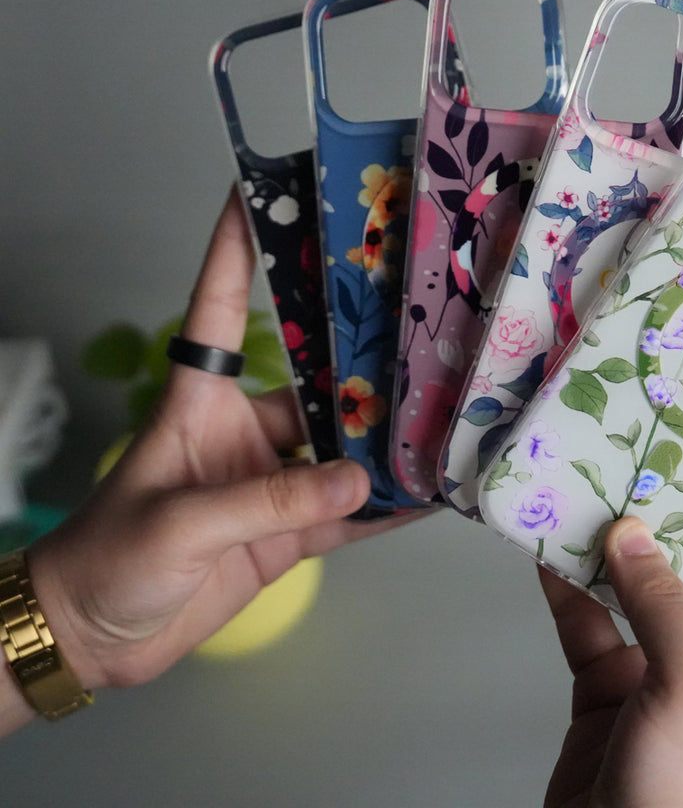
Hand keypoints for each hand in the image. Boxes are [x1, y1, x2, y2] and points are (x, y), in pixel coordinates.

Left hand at [21, 188, 408, 706]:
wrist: (92, 637)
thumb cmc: (111, 557)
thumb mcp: (183, 520)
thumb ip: (271, 500)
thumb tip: (359, 479)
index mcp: (201, 400)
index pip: (222, 307)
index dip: (239, 248)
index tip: (262, 190)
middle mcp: (245, 430)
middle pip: (314, 383)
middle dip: (363, 360)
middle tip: (424, 326)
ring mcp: (271, 481)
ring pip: (342, 449)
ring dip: (387, 440)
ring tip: (446, 413)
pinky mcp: (287, 531)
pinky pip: (348, 511)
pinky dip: (387, 506)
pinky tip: (430, 492)